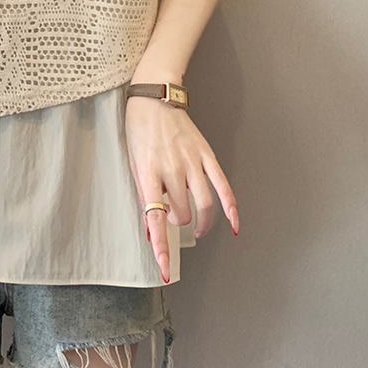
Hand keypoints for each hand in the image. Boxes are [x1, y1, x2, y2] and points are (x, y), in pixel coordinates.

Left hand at [124, 95, 239, 282]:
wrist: (155, 98)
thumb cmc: (139, 131)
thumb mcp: (133, 162)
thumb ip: (144, 194)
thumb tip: (151, 229)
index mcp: (148, 171)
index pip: (155, 217)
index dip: (161, 245)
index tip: (164, 269)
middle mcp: (171, 168)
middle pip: (181, 212)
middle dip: (177, 221)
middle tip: (173, 216)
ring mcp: (191, 162)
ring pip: (203, 205)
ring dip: (200, 222)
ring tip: (195, 227)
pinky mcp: (207, 155)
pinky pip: (223, 186)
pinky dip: (231, 208)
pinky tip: (234, 224)